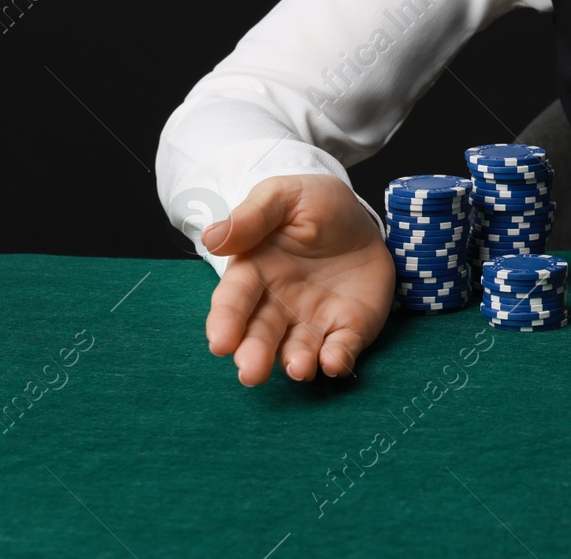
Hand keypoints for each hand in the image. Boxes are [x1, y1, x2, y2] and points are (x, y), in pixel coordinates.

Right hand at [201, 174, 393, 385]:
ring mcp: (312, 319)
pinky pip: (341, 347)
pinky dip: (337, 358)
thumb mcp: (283, 197)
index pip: (234, 301)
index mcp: (254, 272)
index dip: (226, 321)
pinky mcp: (347, 327)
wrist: (358, 218)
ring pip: (297, 348)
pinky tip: (335, 363)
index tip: (220, 342)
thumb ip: (253, 216)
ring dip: (296, 362)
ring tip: (298, 369)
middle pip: (260, 334)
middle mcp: (277, 304)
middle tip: (251, 372)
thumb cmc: (312, 205)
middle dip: (254, 354)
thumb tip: (212, 237)